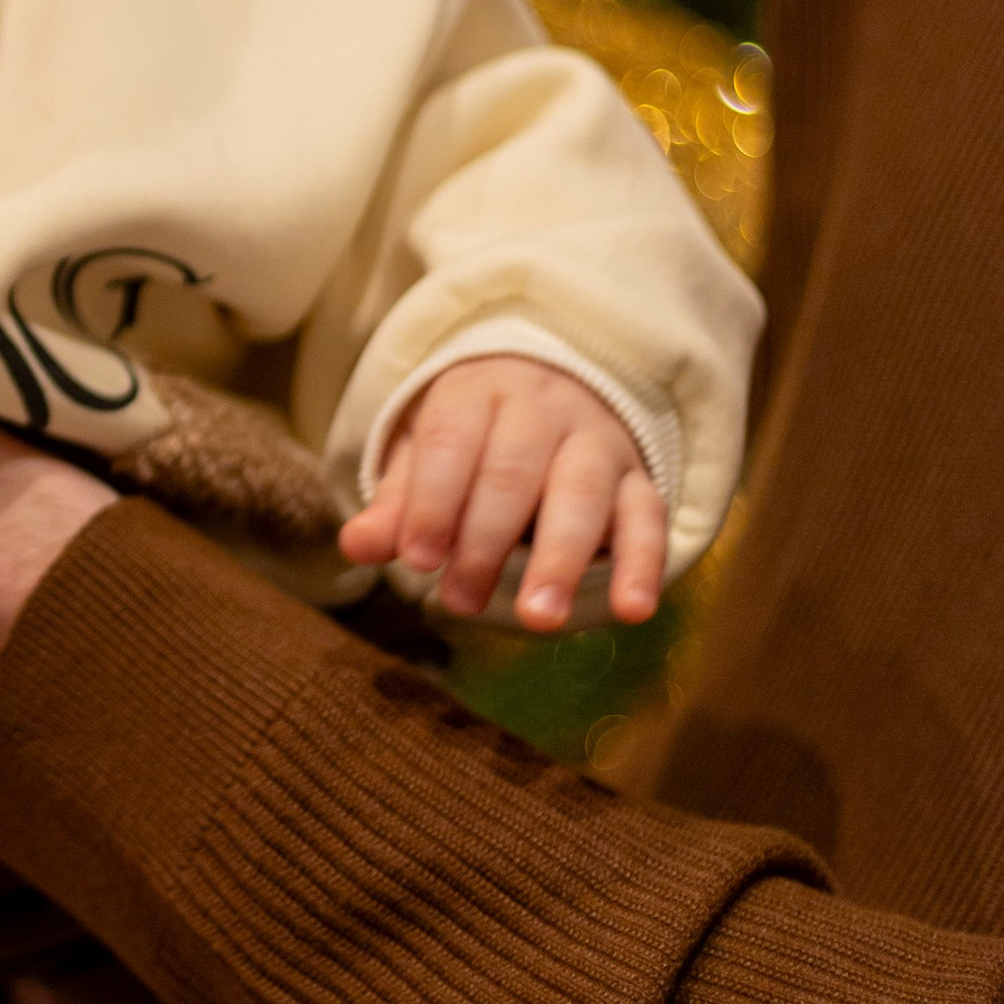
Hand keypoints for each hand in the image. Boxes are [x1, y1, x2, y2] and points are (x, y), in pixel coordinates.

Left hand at [338, 354, 666, 631]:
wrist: (550, 383)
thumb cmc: (472, 438)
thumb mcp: (423, 458)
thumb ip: (395, 505)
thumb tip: (356, 547)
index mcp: (476, 393)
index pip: (452, 442)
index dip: (433, 502)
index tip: (418, 560)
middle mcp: (542, 408)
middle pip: (513, 471)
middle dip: (485, 541)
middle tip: (461, 601)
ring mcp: (596, 441)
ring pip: (582, 493)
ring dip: (561, 560)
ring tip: (541, 620)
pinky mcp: (638, 478)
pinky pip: (647, 517)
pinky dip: (642, 565)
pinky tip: (634, 612)